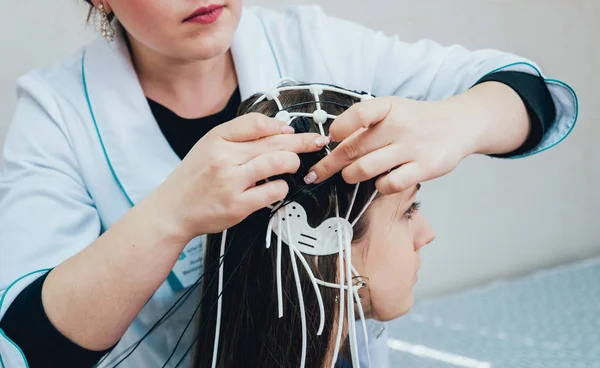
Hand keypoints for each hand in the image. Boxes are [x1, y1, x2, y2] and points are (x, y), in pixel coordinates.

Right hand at [153, 113, 329, 239]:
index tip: (294, 131)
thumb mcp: (209, 146)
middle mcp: (223, 157)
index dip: (281, 126)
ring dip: (293, 163)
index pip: (257, 123)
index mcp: (216, 138)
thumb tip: (281, 130)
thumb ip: (240, 135)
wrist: (172, 210)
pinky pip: (274, 191)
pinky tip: (277, 188)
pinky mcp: (238, 205)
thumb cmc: (194, 178)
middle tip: (317, 142)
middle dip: (302, 142)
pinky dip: (282, 188)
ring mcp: (231, 182)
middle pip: (274, 142)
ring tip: (294, 166)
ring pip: (278, 163)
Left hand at [305, 96, 485, 193]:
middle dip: (328, 165)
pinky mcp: (425, 167)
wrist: (458, 124)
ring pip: (365, 169)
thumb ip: (365, 123)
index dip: (337, 129)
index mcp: (388, 106)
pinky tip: (380, 182)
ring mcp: (413, 146)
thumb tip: (331, 142)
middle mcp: (400, 124)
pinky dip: (379, 186)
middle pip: (352, 149)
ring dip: (350, 176)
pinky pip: (389, 184)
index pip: (358, 114)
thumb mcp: (392, 110)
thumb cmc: (416, 120)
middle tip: (315, 174)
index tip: (329, 140)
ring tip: (350, 176)